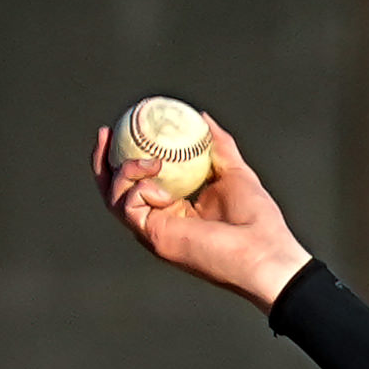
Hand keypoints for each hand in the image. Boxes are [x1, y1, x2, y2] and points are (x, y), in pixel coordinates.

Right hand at [92, 113, 310, 308]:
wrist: (265, 250)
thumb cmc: (257, 219)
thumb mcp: (234, 170)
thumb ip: (218, 145)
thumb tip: (202, 118)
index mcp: (176, 210)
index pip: (138, 183)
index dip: (124, 156)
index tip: (122, 127)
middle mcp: (160, 222)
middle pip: (115, 191)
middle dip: (103, 161)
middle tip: (106, 133)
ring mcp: (155, 232)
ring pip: (115, 198)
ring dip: (124, 171)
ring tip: (151, 161)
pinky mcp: (155, 238)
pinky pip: (128, 207)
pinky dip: (138, 189)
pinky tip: (159, 185)